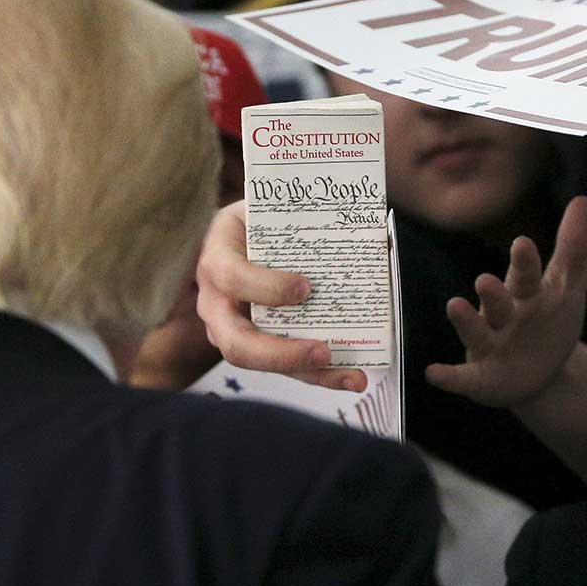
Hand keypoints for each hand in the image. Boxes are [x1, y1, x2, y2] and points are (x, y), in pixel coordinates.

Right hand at [195, 200, 368, 391]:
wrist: (249, 232)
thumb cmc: (264, 219)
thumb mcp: (273, 209)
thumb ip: (307, 220)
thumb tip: (372, 229)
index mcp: (217, 257)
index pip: (231, 276)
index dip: (265, 287)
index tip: (305, 289)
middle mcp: (214, 300)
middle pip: (235, 341)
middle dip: (281, 353)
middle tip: (325, 350)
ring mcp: (228, 328)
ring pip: (261, 364)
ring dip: (309, 373)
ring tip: (353, 377)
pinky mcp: (252, 345)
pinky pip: (282, 366)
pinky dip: (318, 375)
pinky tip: (351, 376)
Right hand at [425, 197, 586, 406]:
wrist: (540, 374)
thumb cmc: (548, 322)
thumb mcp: (566, 289)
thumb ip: (573, 248)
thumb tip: (582, 199)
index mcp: (523, 294)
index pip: (526, 275)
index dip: (525, 263)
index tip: (523, 243)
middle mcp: (500, 316)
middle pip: (497, 303)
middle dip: (492, 293)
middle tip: (486, 280)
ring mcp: (488, 347)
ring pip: (475, 333)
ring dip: (465, 321)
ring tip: (455, 306)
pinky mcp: (480, 380)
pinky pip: (461, 378)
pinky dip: (447, 377)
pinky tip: (432, 373)